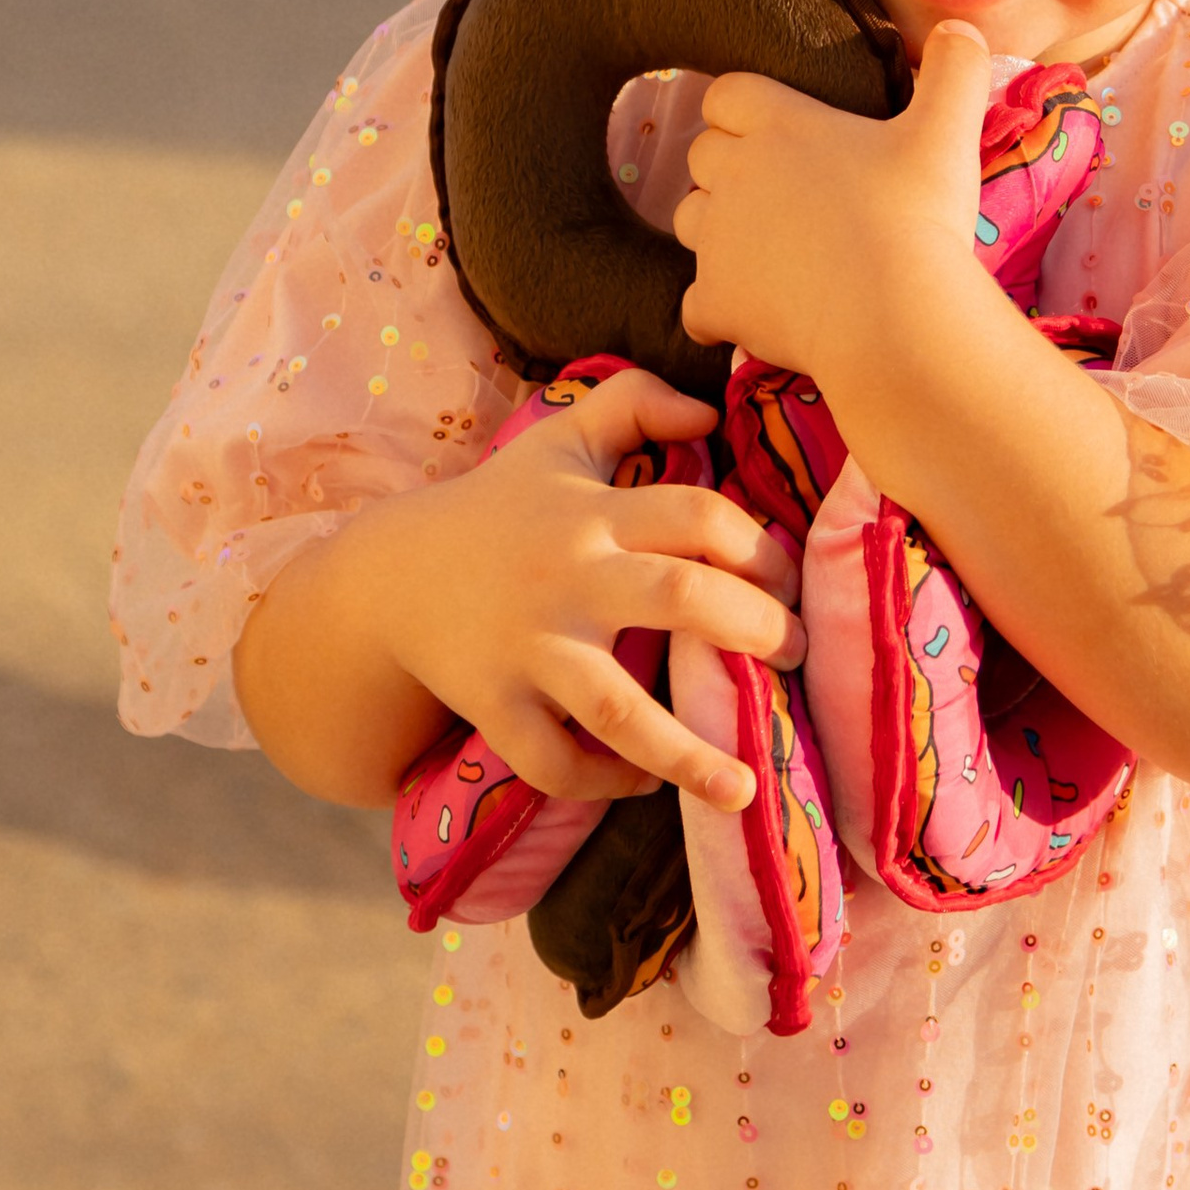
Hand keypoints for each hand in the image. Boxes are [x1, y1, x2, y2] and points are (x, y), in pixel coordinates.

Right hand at [350, 370, 801, 812]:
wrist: (389, 576)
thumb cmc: (499, 507)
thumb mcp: (561, 439)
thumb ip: (634, 402)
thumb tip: (710, 411)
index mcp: (592, 514)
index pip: (699, 516)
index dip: (760, 548)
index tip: (790, 582)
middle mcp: (566, 580)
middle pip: (678, 598)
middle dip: (756, 630)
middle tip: (800, 654)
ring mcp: (528, 649)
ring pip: (617, 709)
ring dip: (687, 753)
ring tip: (745, 787)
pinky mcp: (493, 706)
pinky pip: (553, 762)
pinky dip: (602, 782)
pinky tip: (646, 783)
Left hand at [676, 20, 994, 388]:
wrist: (895, 317)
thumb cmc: (917, 216)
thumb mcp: (949, 130)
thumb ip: (956, 70)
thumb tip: (961, 29)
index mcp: (779, 125)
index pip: (727, 93)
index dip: (745, 107)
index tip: (776, 127)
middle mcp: (734, 174)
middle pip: (701, 153)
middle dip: (729, 165)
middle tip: (783, 188)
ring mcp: (718, 241)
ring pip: (689, 219)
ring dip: (719, 228)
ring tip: (771, 246)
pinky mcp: (717, 301)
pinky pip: (696, 303)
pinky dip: (718, 307)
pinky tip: (755, 313)